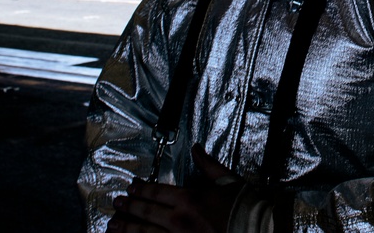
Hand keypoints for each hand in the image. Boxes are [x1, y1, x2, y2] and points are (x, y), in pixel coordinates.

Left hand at [108, 145, 242, 232]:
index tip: (131, 187)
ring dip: (126, 228)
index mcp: (189, 198)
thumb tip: (196, 149)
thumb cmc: (246, 208)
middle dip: (129, 207)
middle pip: (146, 212)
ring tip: (113, 225)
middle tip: (117, 204)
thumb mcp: (227, 180)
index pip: (157, 192)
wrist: (260, 230)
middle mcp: (179, 219)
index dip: (141, 189)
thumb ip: (208, 165)